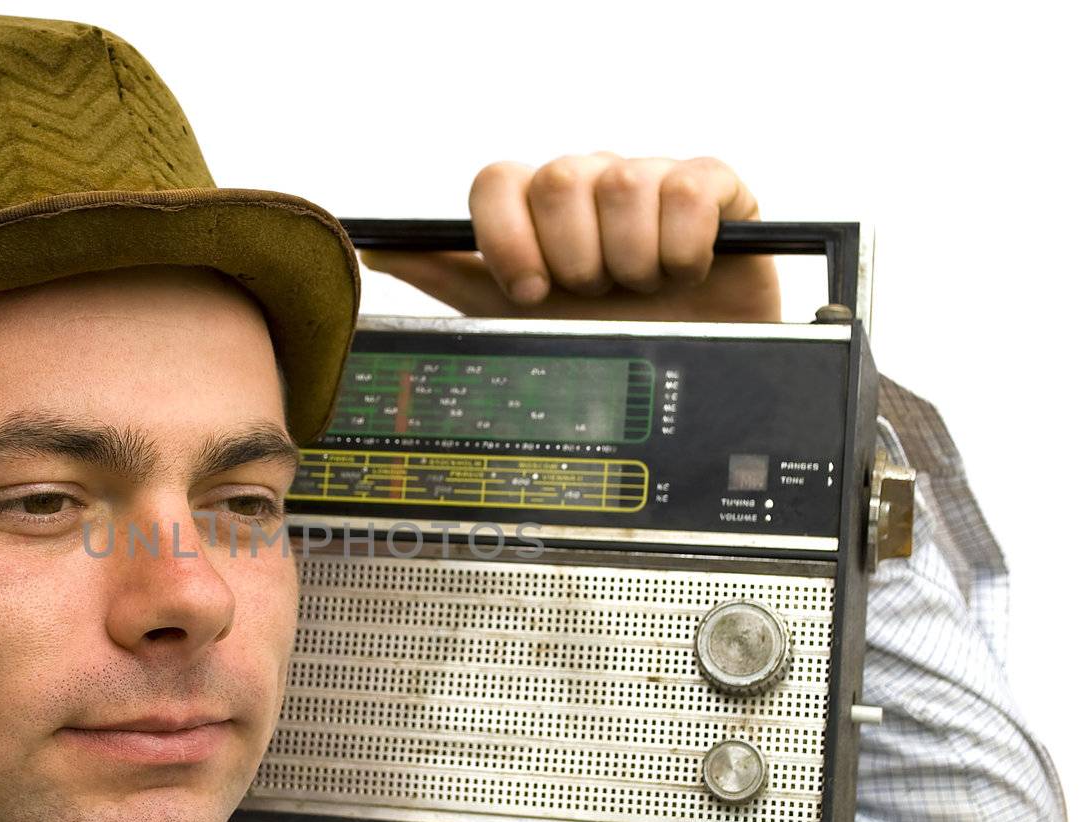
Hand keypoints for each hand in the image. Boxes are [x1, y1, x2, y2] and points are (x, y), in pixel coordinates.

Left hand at [361, 154, 780, 322]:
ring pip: (622, 183)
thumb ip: (447, 278)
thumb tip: (372, 248)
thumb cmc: (603, 343)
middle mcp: (589, 184)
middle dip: (573, 258)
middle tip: (592, 295)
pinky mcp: (713, 187)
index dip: (507, 237)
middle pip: (558, 180)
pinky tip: (684, 274)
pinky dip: (681, 245)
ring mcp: (650, 180)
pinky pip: (687, 186)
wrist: (691, 378)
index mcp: (538, 209)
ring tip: (642, 291)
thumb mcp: (513, 319)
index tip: (528, 292)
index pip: (497, 181)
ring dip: (629, 259)